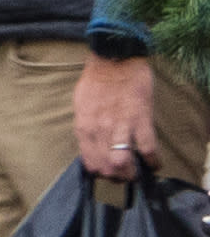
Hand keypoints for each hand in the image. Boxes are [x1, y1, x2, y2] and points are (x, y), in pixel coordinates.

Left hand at [81, 48, 165, 181]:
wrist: (114, 59)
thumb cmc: (97, 81)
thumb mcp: (81, 105)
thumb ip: (86, 126)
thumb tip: (90, 146)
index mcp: (83, 126)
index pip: (90, 163)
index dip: (100, 173)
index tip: (108, 173)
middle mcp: (99, 130)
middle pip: (107, 168)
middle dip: (117, 177)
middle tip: (125, 175)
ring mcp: (120, 126)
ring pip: (124, 164)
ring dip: (132, 173)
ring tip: (138, 172)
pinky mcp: (141, 120)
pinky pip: (148, 149)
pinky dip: (154, 161)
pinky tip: (154, 163)